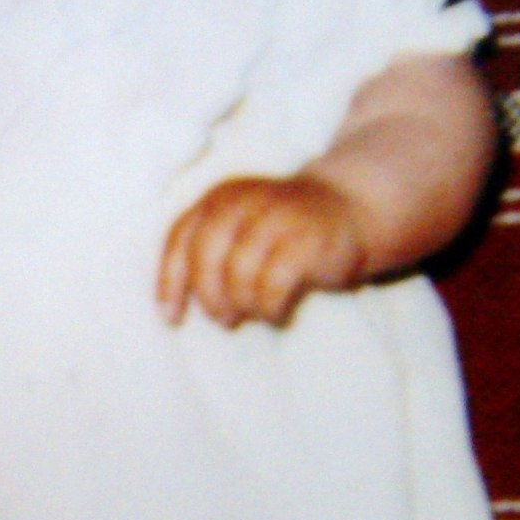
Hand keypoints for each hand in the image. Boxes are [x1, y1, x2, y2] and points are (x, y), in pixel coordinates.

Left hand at [157, 172, 365, 328]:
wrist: (350, 208)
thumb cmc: (283, 232)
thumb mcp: (240, 230)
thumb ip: (208, 254)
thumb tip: (174, 309)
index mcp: (219, 199)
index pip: (180, 239)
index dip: (170, 283)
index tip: (172, 318)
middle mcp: (245, 202)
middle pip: (206, 255)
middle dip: (209, 296)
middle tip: (224, 320)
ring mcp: (278, 217)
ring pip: (239, 272)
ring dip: (243, 304)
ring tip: (256, 314)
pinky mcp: (307, 240)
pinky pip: (274, 284)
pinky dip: (269, 308)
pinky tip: (277, 316)